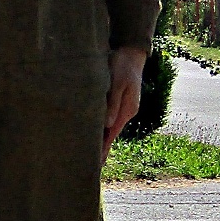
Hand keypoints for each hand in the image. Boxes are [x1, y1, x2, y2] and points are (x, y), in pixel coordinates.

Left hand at [102, 44, 147, 163]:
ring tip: (89, 154)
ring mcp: (120, 107)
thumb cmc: (123, 67)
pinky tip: (91, 132)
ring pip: (107, 128)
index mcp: (127, 110)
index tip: (97, 164)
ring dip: (99, 139)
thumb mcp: (118, 83)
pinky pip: (105, 118)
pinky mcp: (114, 101)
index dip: (104, 149)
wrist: (130, 54)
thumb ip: (113, 103)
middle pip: (110, 134)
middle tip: (91, 167)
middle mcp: (124, 112)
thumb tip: (107, 124)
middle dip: (101, 149)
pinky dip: (98, 128)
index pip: (112, 135)